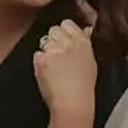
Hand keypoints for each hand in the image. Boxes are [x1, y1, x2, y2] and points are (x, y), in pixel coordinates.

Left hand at [33, 0, 96, 115]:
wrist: (73, 104)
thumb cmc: (84, 87)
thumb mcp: (91, 63)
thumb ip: (85, 44)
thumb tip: (86, 30)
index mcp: (83, 43)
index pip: (67, 23)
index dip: (64, 32)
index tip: (65, 41)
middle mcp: (68, 43)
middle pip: (53, 29)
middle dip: (54, 39)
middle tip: (58, 55)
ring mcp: (53, 51)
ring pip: (44, 41)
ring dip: (46, 51)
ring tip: (54, 67)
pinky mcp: (41, 60)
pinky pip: (36, 54)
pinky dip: (40, 62)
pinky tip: (48, 73)